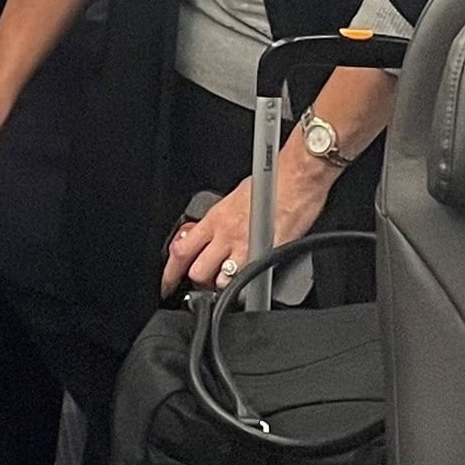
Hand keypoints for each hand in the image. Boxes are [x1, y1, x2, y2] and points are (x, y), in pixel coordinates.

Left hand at [161, 167, 327, 297]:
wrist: (298, 177)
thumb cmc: (272, 182)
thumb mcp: (232, 198)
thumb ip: (217, 221)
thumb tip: (207, 235)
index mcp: (214, 219)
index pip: (181, 251)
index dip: (169, 273)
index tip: (166, 285)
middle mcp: (226, 234)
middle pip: (198, 271)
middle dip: (200, 282)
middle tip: (207, 283)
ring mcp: (247, 246)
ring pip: (222, 281)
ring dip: (225, 286)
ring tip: (232, 281)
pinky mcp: (269, 254)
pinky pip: (253, 281)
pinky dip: (250, 287)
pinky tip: (253, 281)